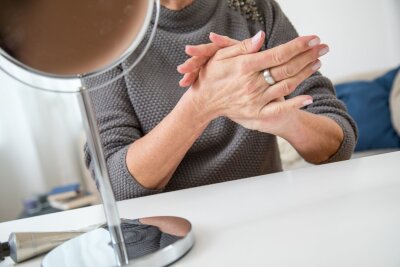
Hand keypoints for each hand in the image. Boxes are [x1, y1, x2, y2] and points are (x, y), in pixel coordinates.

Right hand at [184, 31, 329, 134]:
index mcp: (244, 67)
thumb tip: (262, 37)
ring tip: (318, 61)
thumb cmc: (211, 75)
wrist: (204, 102)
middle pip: (287, 68)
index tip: (313, 38)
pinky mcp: (256, 114)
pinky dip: (295, 104)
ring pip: (287, 85)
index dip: (298, 45)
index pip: (278, 54)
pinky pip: (279, 109)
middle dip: (308, 55)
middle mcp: (252, 84)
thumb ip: (242, 47)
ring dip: (305, 73)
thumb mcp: (221, 56)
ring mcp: (255, 100)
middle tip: (323, 46)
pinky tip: (309, 98)